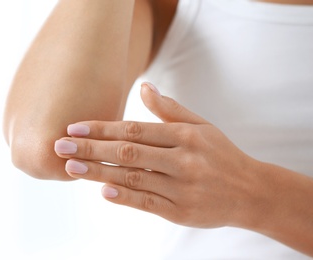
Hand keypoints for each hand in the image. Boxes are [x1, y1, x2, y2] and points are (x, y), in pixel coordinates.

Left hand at [55, 82, 258, 227]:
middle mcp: (183, 160)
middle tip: (61, 146)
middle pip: (129, 152)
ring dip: (99, 173)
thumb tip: (144, 87)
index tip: (74, 128)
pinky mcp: (181, 212)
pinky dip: (124, 197)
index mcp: (185, 135)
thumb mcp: (202, 125)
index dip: (102, 128)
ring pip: (133, 178)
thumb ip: (170, 109)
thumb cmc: (221, 154)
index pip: (135, 129)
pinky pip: (148, 203)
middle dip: (91, 149)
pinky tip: (101, 191)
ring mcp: (182, 187)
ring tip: (71, 167)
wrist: (251, 191)